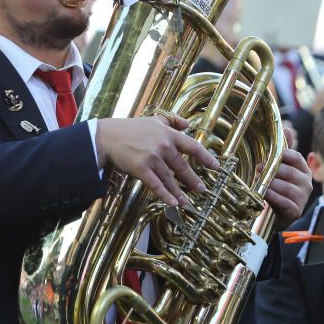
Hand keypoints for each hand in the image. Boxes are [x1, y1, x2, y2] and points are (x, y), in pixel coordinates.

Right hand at [96, 115, 218, 207]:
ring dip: (179, 191)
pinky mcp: (141, 169)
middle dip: (193, 180)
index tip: (215, 166)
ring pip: (170, 179)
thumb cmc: (130, 129)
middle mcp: (163, 146)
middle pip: (183, 166)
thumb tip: (188, 124)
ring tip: (187, 201)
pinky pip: (157, 185)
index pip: (192, 146)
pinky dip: (166, 195)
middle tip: (202, 189)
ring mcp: (153, 158)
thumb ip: (172, 120)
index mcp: (168, 134)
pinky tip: (173, 203)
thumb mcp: (154, 119)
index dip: (206, 157)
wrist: (108, 137)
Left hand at [262, 126, 311, 226]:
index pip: (296, 157)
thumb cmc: (279, 188)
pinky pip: (283, 201)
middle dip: (271, 171)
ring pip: (285, 187)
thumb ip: (283, 151)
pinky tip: (264, 194)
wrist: (280, 214)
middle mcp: (306, 183)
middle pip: (289, 172)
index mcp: (303, 169)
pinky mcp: (296, 210)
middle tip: (258, 169)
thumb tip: (287, 129)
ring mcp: (302, 197)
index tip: (267, 158)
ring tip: (259, 182)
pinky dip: (272, 197)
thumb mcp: (281, 168)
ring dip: (270, 184)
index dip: (281, 156)